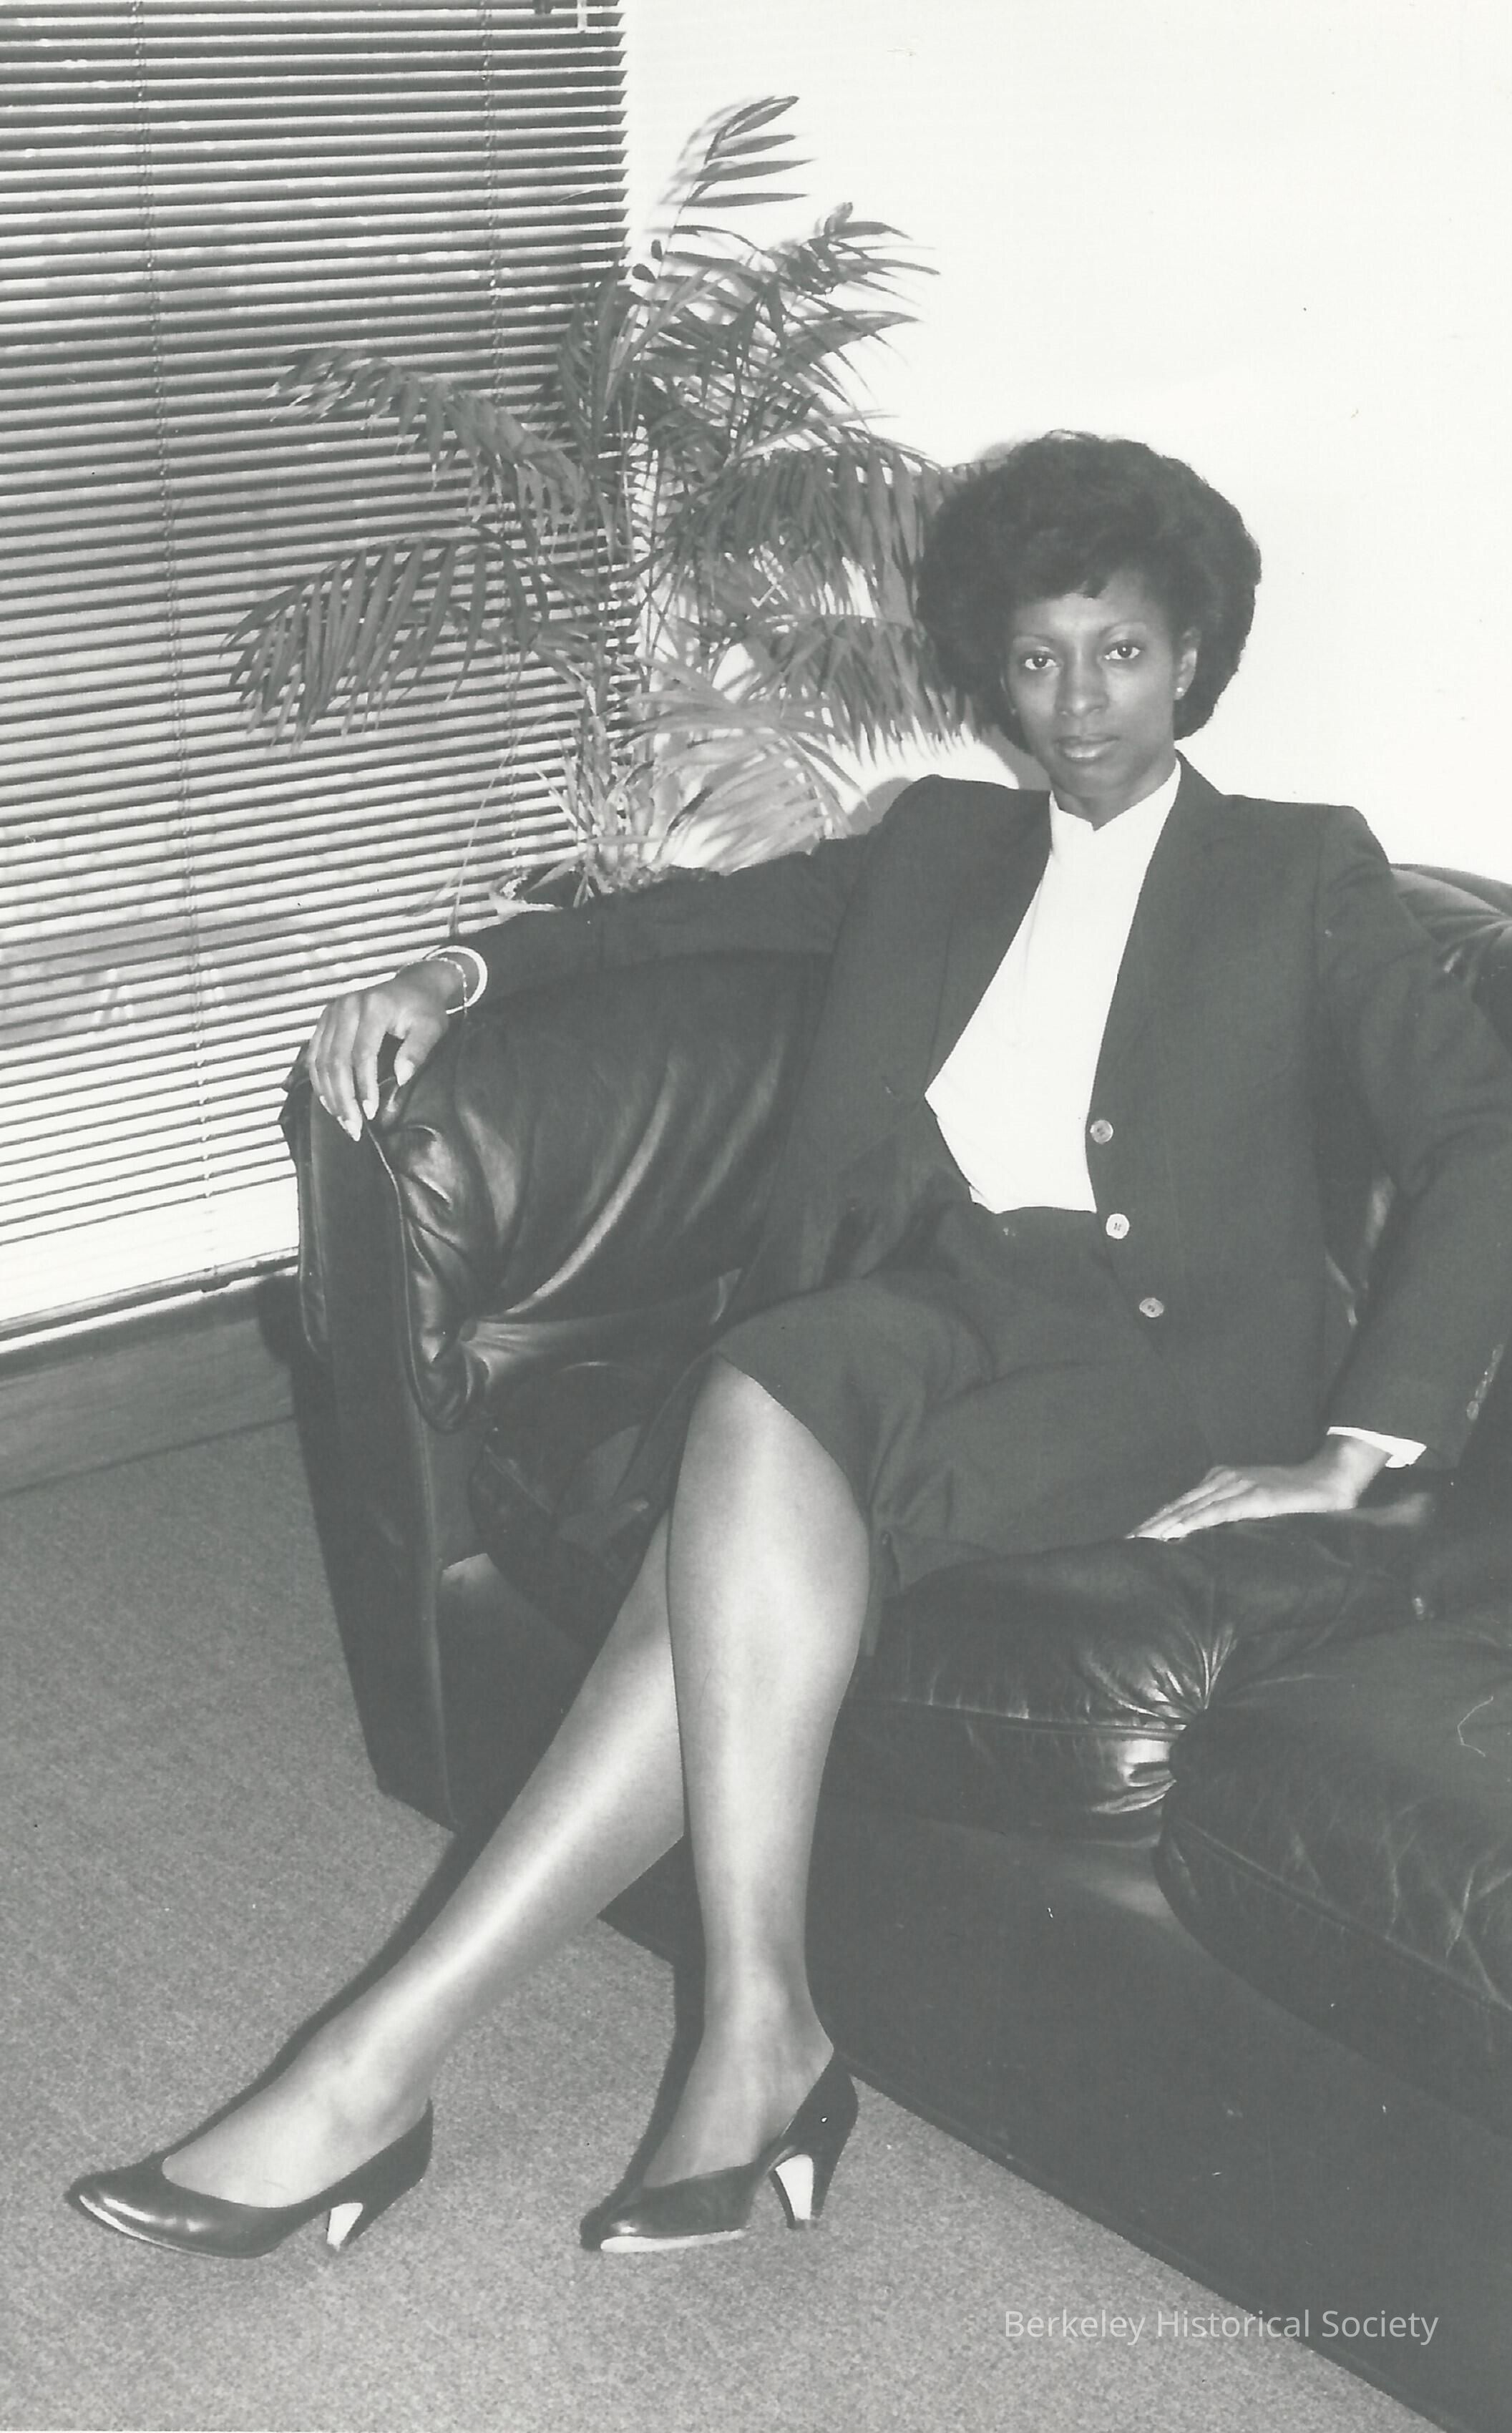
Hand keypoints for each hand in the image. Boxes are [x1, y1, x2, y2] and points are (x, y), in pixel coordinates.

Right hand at [305, 960, 461, 1140]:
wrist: (412, 986)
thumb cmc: (424, 1009)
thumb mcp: (431, 1027)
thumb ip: (418, 1050)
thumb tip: (401, 1078)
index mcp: (373, 1006)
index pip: (362, 1054)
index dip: (364, 1086)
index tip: (371, 1113)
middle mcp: (346, 1007)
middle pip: (336, 1060)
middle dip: (343, 1098)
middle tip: (353, 1127)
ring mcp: (331, 1012)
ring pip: (321, 1060)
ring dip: (329, 1095)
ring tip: (343, 1120)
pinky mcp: (325, 1020)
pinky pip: (314, 1055)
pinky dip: (319, 1081)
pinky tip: (329, 1101)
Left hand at [1131, 1435, 1388, 1540]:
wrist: (1330, 1479)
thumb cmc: (1294, 1498)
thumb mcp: (1255, 1506)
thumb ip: (1233, 1518)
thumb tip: (1209, 1545)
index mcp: (1219, 1482)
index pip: (1179, 1505)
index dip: (1155, 1522)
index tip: (1131, 1540)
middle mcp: (1222, 1480)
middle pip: (1177, 1506)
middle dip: (1149, 1527)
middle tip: (1122, 1546)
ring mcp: (1238, 1486)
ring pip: (1190, 1509)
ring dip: (1162, 1527)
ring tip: (1139, 1544)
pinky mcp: (1255, 1498)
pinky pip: (1217, 1512)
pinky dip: (1193, 1522)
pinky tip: (1175, 1533)